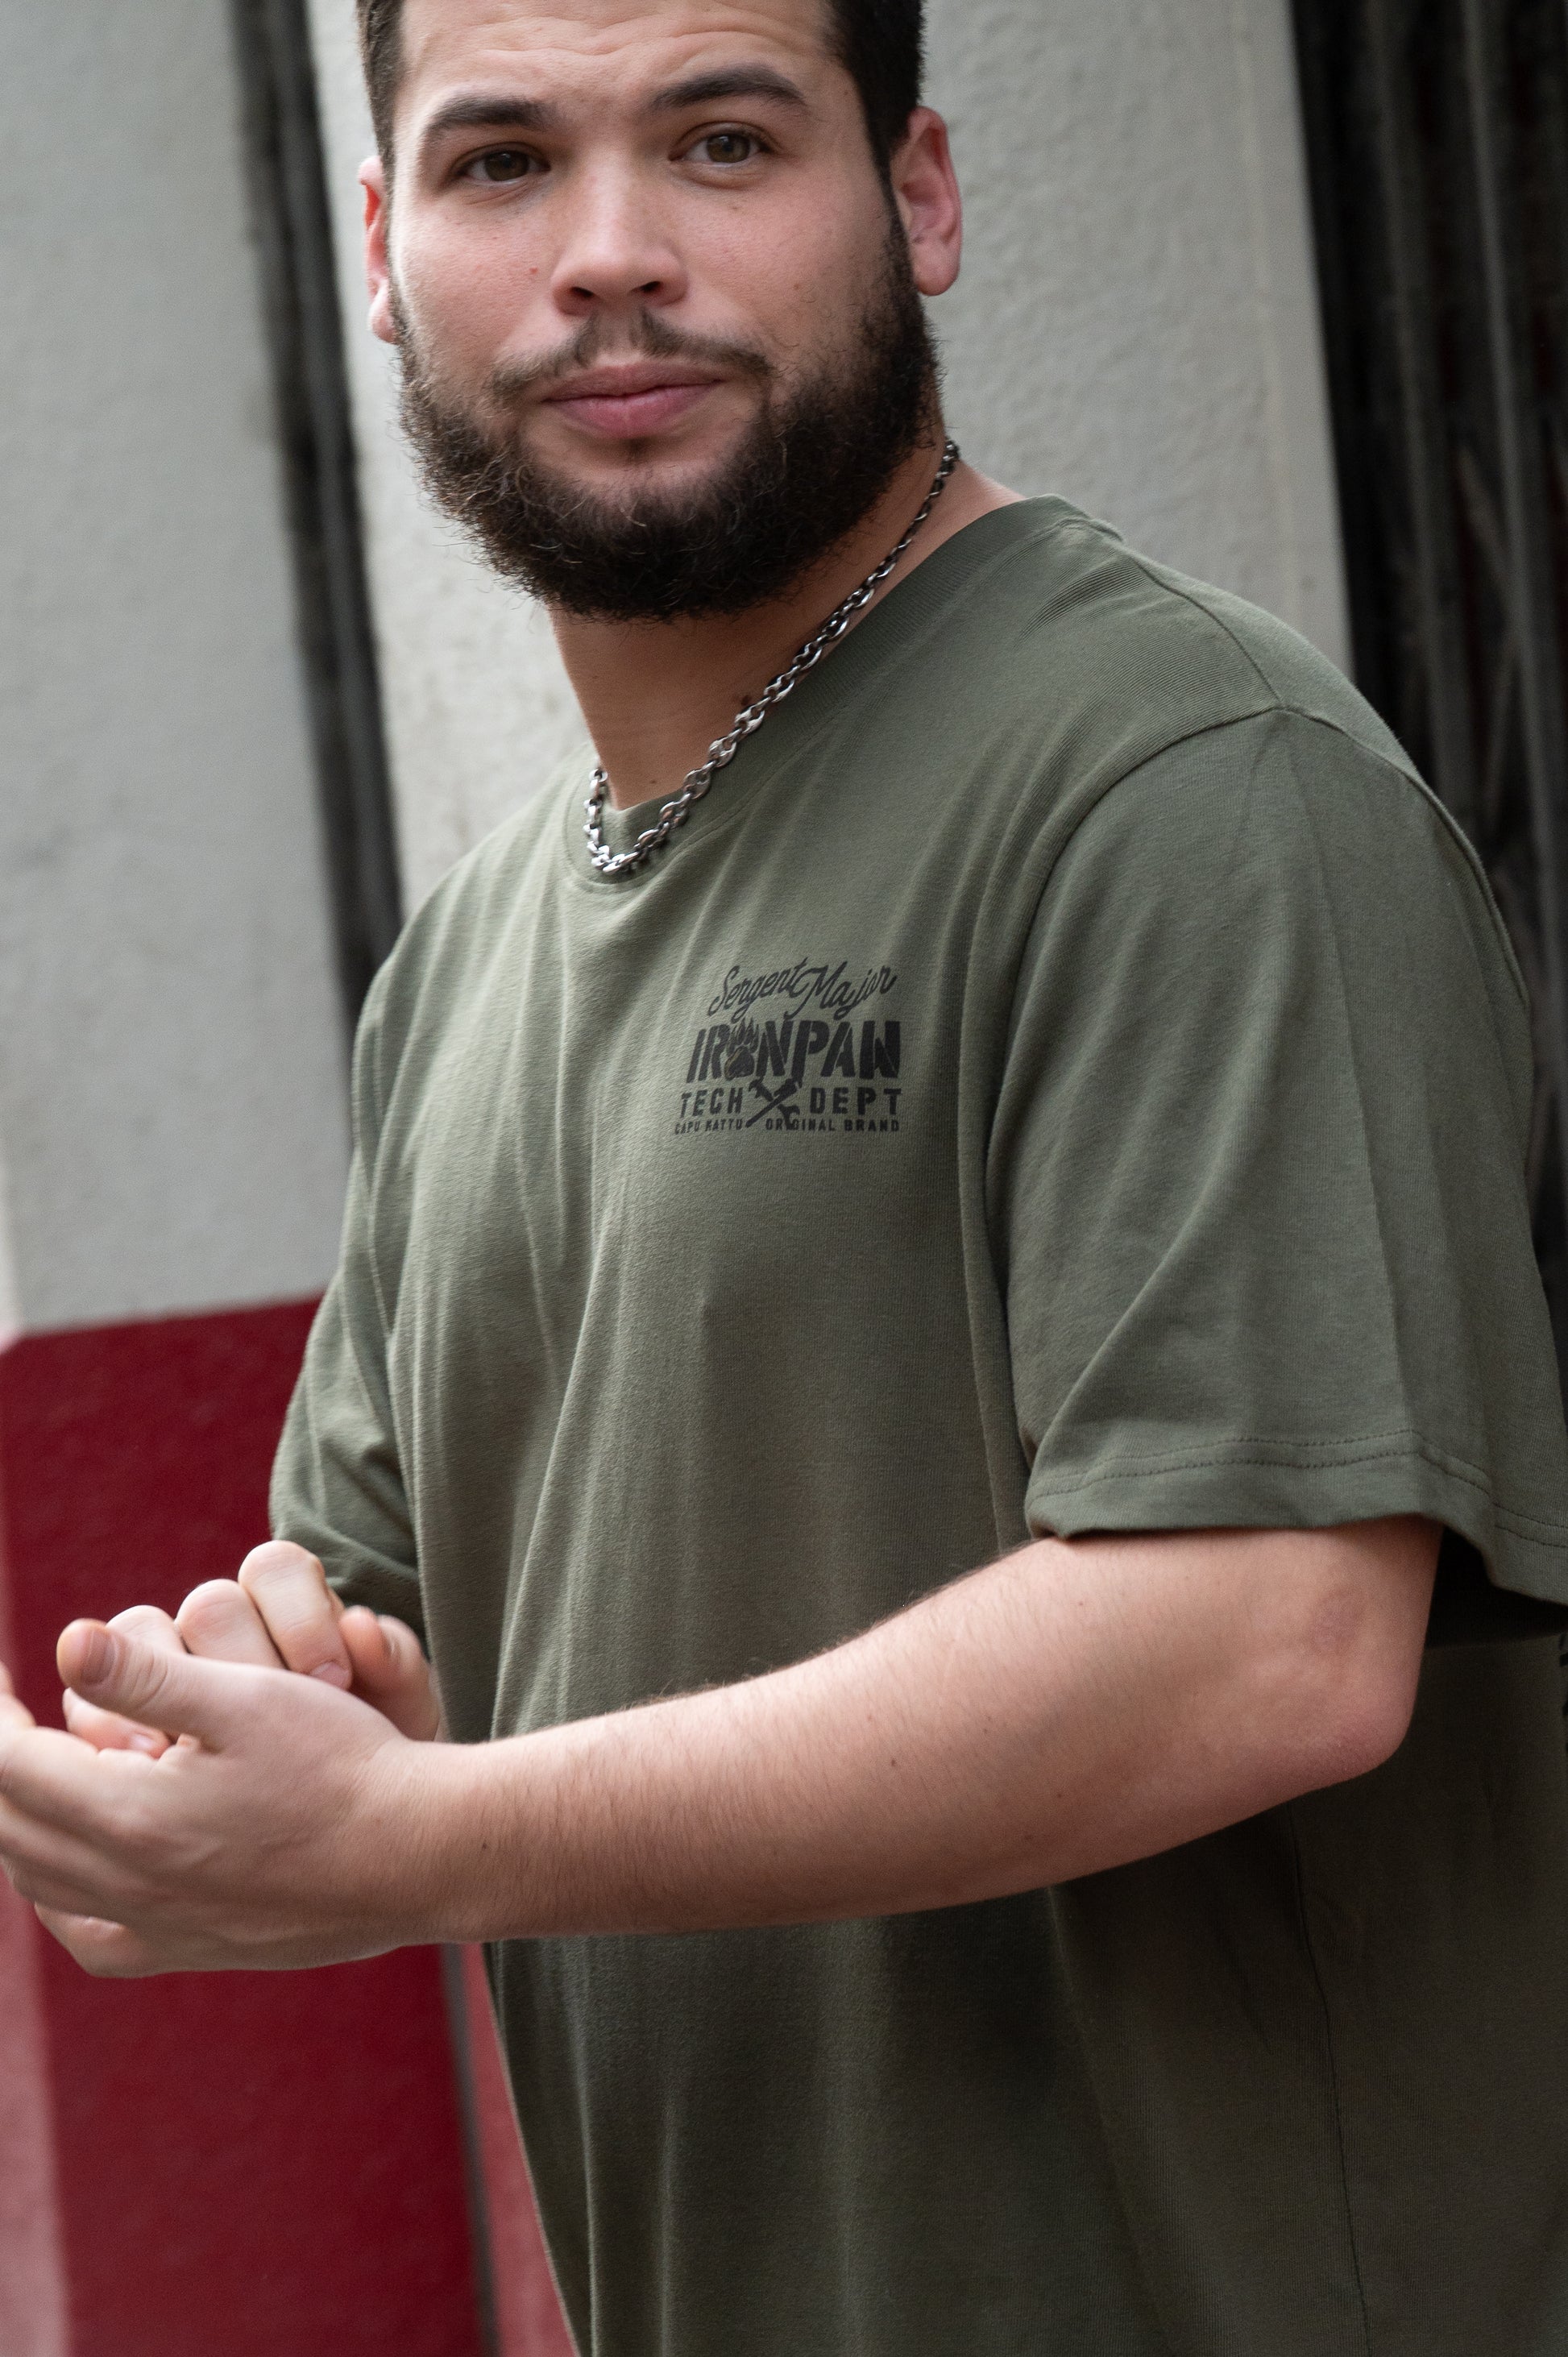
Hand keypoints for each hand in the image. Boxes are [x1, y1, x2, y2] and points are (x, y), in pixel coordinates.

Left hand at [0, 1618, 462, 1976]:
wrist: (418, 1855)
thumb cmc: (343, 1764)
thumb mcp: (248, 1698)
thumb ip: (146, 1675)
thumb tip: (66, 1643)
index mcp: (131, 1818)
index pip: (8, 1763)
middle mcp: (127, 1885)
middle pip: (11, 1822)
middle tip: (5, 1706)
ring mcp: (154, 1926)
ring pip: (37, 1877)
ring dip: (16, 1816)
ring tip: (24, 1765)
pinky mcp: (185, 1950)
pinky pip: (86, 1934)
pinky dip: (54, 1891)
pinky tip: (66, 1865)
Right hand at [62, 1543, 439, 1757]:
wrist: (342, 1834)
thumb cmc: (374, 1761)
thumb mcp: (400, 1721)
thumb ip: (393, 1668)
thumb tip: (363, 1629)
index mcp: (289, 1606)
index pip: (276, 1567)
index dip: (300, 1613)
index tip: (333, 1677)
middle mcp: (224, 1629)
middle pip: (209, 1607)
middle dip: (236, 1659)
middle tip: (261, 1713)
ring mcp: (169, 1672)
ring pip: (138, 1641)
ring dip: (154, 1693)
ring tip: (175, 1752)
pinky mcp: (124, 1721)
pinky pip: (89, 1701)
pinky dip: (103, 1729)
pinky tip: (134, 1775)